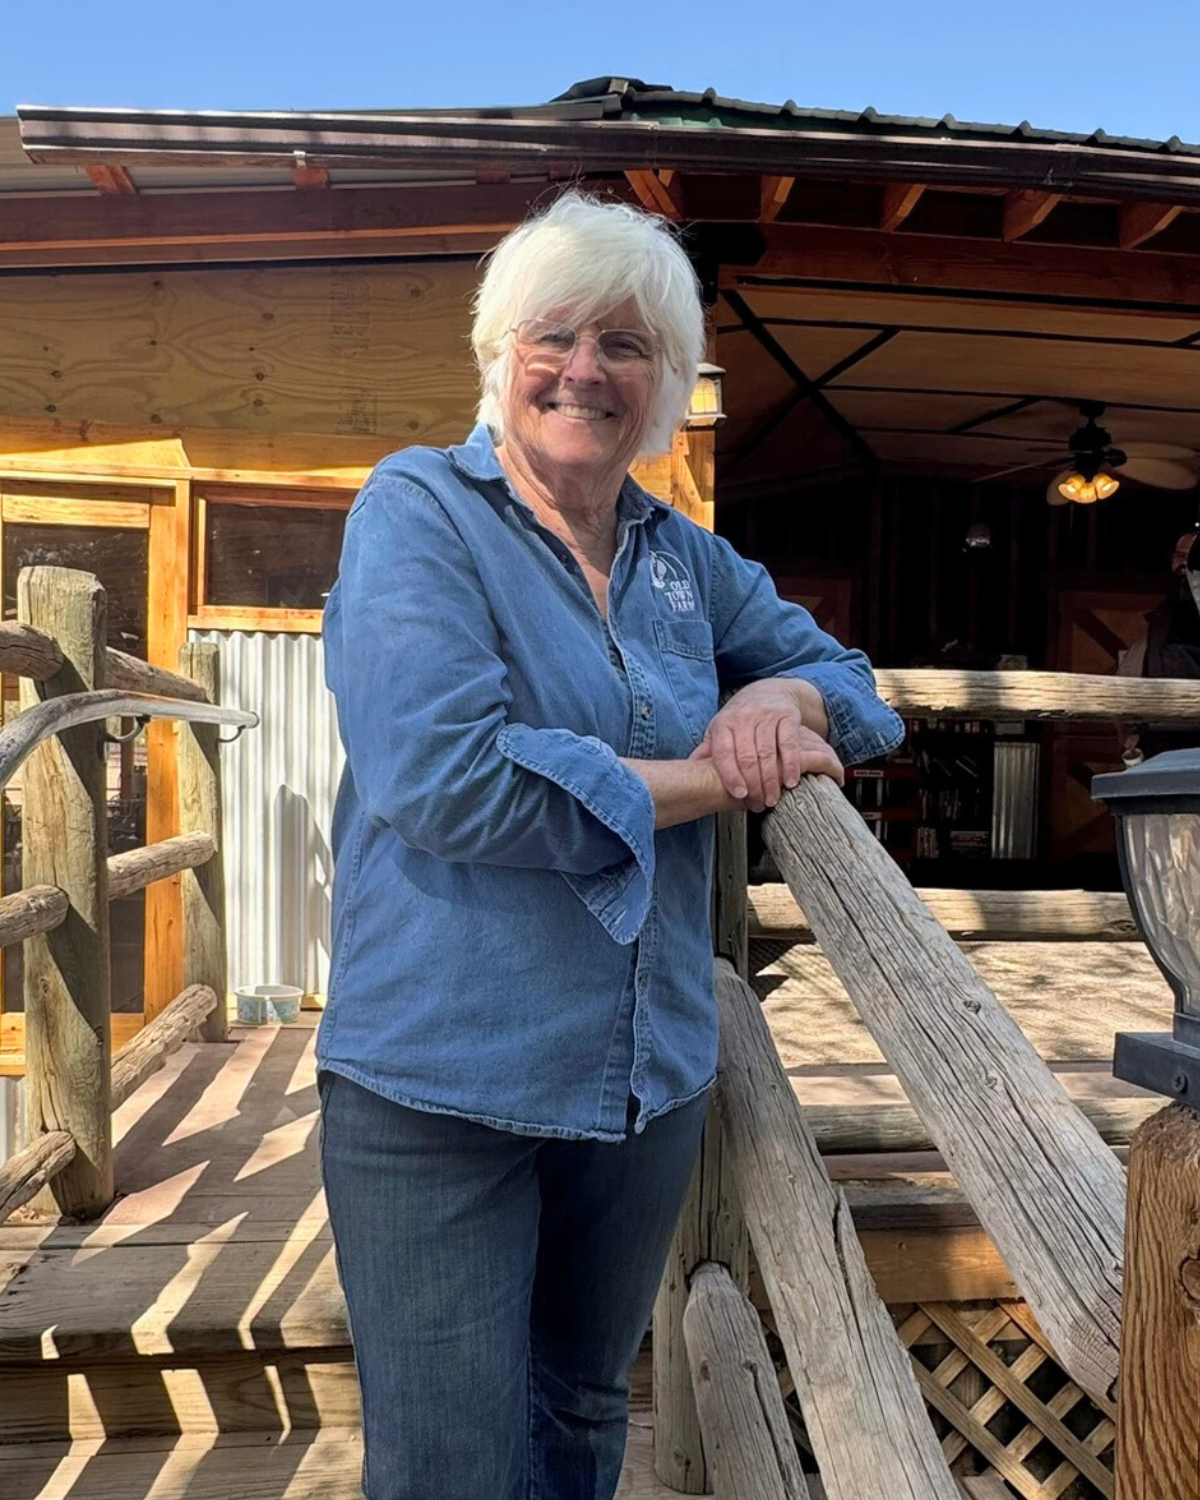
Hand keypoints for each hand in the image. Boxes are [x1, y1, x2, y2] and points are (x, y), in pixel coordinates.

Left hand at [690, 681, 843, 810]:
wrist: (769, 690)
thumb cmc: (741, 718)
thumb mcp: (721, 729)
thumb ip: (708, 750)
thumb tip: (688, 771)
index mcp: (723, 724)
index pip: (724, 753)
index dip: (731, 776)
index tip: (739, 795)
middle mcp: (743, 718)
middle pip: (747, 757)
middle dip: (753, 785)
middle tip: (757, 805)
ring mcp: (766, 716)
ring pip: (767, 753)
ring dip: (771, 781)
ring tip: (772, 800)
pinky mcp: (787, 716)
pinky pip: (789, 744)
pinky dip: (791, 765)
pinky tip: (790, 782)